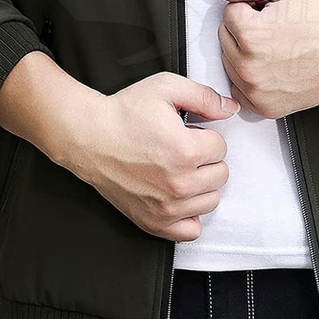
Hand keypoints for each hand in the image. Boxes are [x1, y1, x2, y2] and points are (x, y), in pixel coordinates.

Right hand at [0, 57, 236, 240]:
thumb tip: (231, 109)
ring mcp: (167, 207)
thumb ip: (204, 97)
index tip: (187, 131)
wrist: (88, 136)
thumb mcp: (166, 87)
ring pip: (211, 201)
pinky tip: (178, 196)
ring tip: (178, 169)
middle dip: (206, 159)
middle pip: (220, 174)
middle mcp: (180, 184)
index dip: (205, 135)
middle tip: (182, 149)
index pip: (221, 147)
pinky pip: (190, 231)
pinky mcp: (153, 222)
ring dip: (201, 185)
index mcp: (187, 151)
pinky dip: (189, 215)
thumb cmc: (125, 112)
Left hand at [211, 0, 318, 118]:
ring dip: (246, 51)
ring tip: (279, 46)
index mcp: (252, 35)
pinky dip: (251, 76)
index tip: (275, 12)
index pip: (229, 12)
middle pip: (225, 36)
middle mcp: (249, 67)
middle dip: (247, 28)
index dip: (252, 7)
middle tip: (279, 28)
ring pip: (230, 61)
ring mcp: (256, 91)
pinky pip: (239, 86)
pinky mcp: (265, 107)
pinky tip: (275, 66)